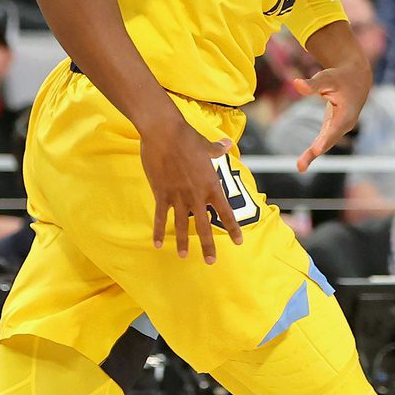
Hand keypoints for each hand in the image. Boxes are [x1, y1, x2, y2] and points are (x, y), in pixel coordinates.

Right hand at [142, 120, 241, 262]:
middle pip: (205, 226)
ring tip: (183, 256)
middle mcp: (197, 195)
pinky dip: (158, 230)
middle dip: (208, 245)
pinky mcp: (161, 193)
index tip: (238, 242)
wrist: (164, 133)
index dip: (232, 228)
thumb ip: (216, 149)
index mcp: (211, 185)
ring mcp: (178, 196)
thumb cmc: (186, 136)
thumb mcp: (205, 145)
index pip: (225, 212)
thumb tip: (226, 144)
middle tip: (211, 261)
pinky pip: (160, 217)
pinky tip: (156, 244)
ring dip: (183, 242)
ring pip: (182, 225)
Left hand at [290, 66, 367, 172]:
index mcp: (346, 113)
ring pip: (325, 143)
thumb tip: (296, 83)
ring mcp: (340, 128)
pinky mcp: (334, 128)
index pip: (334, 128)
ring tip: (300, 167)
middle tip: (301, 166)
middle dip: (315, 153)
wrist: (356, 79)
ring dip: (312, 155)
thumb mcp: (327, 78)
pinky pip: (323, 141)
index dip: (325, 139)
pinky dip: (314, 150)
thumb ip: (312, 84)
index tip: (316, 150)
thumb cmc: (340, 77)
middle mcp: (345, 124)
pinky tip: (304, 161)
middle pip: (328, 141)